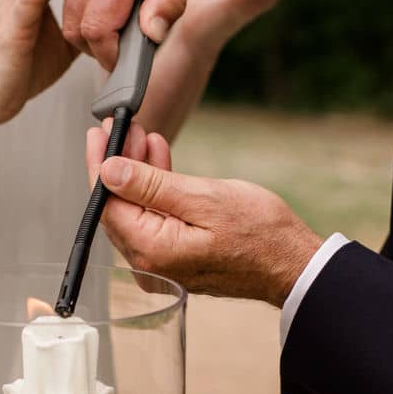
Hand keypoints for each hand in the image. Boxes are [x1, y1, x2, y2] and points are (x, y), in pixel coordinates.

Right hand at [61, 0, 211, 68]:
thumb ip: (168, 1)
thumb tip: (151, 37)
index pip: (97, 31)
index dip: (109, 56)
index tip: (124, 64)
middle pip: (76, 25)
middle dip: (96, 47)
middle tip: (120, 51)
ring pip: (65, 7)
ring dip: (85, 27)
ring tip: (112, 30)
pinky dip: (79, 3)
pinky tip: (101, 2)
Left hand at [86, 122, 321, 303]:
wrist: (291, 262)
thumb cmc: (260, 234)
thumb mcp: (203, 197)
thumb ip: (150, 186)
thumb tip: (109, 171)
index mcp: (152, 251)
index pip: (108, 204)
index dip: (101, 164)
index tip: (100, 133)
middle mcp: (150, 265)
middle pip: (119, 208)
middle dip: (120, 165)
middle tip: (124, 128)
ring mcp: (163, 265)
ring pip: (137, 211)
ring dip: (139, 174)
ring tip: (145, 139)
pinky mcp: (176, 259)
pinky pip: (154, 221)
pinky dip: (155, 191)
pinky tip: (159, 162)